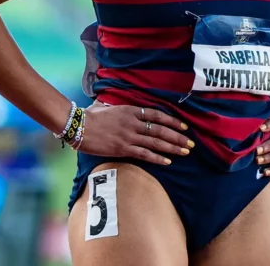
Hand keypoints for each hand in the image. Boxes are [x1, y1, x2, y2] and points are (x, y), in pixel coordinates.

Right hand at [78, 103, 194, 164]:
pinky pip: (144, 154)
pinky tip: (168, 161)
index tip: (184, 127)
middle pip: (161, 130)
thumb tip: (127, 111)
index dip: (172, 121)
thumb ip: (121, 110)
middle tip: (191, 143)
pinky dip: (157, 158)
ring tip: (185, 152)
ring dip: (172, 148)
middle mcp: (133, 122)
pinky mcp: (123, 148)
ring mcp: (129, 136)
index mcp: (131, 110)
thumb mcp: (109, 107)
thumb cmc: (91, 116)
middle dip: (178, 137)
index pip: (157, 115)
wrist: (78, 125)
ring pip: (156, 142)